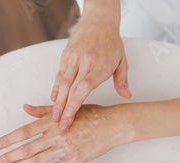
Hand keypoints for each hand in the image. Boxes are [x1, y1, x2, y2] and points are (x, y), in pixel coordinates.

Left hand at [0, 104, 131, 162]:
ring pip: (37, 160)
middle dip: (9, 156)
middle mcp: (57, 135)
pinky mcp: (74, 160)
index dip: (8, 140)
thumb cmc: (91, 114)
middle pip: (27, 148)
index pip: (24, 132)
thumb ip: (44, 110)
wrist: (113, 125)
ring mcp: (65, 149)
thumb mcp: (67, 108)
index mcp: (53, 121)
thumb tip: (25, 108)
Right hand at [50, 9, 131, 131]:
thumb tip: (126, 96)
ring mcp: (74, 57)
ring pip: (63, 83)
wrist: (99, 20)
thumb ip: (122, 80)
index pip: (85, 87)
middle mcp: (86, 61)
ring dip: (57, 102)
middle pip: (72, 89)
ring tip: (53, 117)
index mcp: (101, 65)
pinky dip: (56, 88)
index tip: (71, 117)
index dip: (76, 103)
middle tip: (60, 126)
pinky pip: (60, 74)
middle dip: (65, 109)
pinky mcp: (66, 55)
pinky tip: (53, 100)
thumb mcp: (122, 60)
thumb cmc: (111, 42)